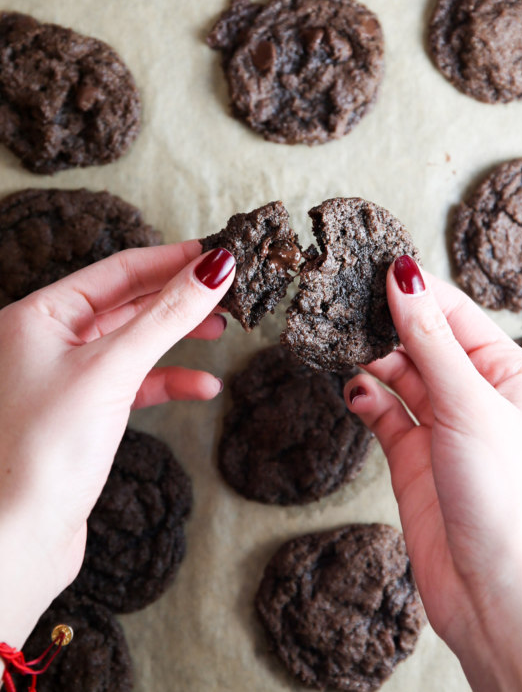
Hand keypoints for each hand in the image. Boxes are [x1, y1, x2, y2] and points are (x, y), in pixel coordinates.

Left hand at [0, 242, 234, 649]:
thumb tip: (216, 267)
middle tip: (228, 291)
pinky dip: (169, 381)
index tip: (218, 254)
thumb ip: (167, 315)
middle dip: (179, 299)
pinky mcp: (83, 415)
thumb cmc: (44, 450)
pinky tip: (202, 386)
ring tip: (221, 332)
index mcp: (39, 316)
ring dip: (178, 339)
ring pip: (134, 343)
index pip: (118, 270)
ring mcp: (65, 378)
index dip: (172, 260)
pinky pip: (134, 383)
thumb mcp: (113, 368)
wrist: (17, 539)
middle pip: (128, 303)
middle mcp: (47, 341)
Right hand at [346, 256, 521, 691]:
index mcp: (509, 373)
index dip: (416, 290)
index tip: (372, 267)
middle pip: (425, 340)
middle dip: (387, 325)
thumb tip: (403, 274)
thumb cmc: (504, 497)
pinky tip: (354, 394)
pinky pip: (385, 413)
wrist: (494, 594)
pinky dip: (367, 399)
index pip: (456, 313)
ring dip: (373, 361)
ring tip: (343, 349)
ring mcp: (444, 427)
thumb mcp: (467, 404)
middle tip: (343, 308)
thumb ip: (429, 339)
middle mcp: (477, 395)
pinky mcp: (415, 458)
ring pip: (400, 374)